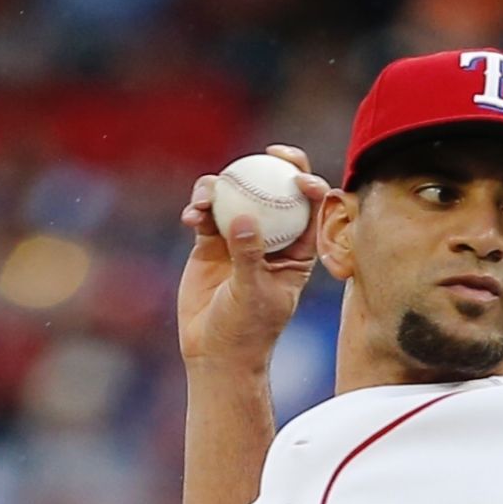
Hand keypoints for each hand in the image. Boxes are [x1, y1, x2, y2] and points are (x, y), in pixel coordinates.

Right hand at [178, 144, 331, 369]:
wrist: (215, 350)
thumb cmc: (246, 330)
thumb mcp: (253, 294)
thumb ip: (249, 256)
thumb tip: (244, 218)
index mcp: (297, 250)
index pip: (311, 209)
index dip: (311, 183)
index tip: (298, 177)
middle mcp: (271, 237)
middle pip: (277, 189)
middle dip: (276, 163)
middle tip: (266, 153)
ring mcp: (240, 236)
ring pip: (237, 195)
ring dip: (223, 186)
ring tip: (206, 197)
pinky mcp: (211, 241)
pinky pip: (206, 212)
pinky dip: (198, 207)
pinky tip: (191, 215)